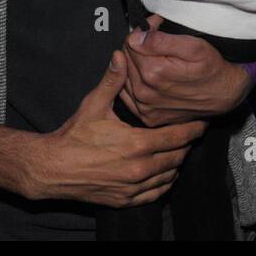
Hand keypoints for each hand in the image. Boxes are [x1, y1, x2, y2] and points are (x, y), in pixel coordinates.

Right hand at [29, 49, 203, 205]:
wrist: (52, 169)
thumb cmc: (73, 136)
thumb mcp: (93, 105)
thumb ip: (112, 80)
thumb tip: (121, 55)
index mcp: (137, 144)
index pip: (177, 136)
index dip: (193, 128)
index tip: (202, 120)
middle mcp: (140, 168)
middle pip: (178, 156)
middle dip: (187, 143)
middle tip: (193, 132)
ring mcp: (133, 187)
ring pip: (169, 175)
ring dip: (177, 162)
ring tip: (180, 149)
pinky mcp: (125, 200)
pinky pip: (156, 194)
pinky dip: (164, 182)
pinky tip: (165, 172)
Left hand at [119, 15, 252, 127]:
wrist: (224, 94)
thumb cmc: (212, 68)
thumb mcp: (193, 47)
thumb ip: (161, 41)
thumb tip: (136, 37)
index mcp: (153, 72)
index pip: (130, 42)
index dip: (144, 31)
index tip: (157, 27)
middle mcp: (145, 92)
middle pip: (125, 59)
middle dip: (138, 46)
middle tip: (158, 41)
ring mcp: (145, 107)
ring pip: (124, 76)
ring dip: (136, 64)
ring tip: (157, 58)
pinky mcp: (148, 116)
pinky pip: (129, 95)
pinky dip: (135, 83)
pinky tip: (150, 77)